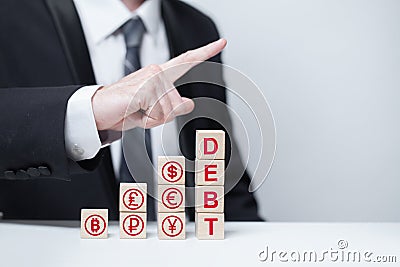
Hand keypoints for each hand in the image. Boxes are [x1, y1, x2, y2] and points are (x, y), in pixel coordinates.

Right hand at [92, 38, 226, 130]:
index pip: (186, 61)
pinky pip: (158, 113)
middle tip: (142, 113)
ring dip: (153, 119)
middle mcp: (157, 72)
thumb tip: (189, 104)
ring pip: (169, 110)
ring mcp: (151, 78)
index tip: (221, 42)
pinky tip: (133, 110)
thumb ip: (172, 108)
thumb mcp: (152, 112)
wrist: (98, 111)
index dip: (205, 52)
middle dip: (161, 117)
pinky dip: (147, 120)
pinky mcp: (145, 88)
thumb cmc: (124, 109)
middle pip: (177, 104)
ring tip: (136, 111)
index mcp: (160, 75)